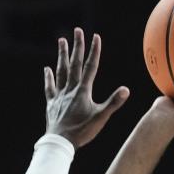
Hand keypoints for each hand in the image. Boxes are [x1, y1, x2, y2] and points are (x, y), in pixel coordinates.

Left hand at [45, 28, 129, 147]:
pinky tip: (47, 69)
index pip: (91, 67)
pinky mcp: (52, 104)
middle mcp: (70, 90)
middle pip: (74, 64)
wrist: (60, 143)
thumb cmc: (81, 131)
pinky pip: (50, 87)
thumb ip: (113, 102)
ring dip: (62, 56)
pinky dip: (49, 77)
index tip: (96, 36)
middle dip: (77, 46)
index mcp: (83, 91)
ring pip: (61, 71)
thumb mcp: (101, 118)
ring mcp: (59, 96)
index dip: (94, 51)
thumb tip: (126, 89)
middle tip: (77, 30)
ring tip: (61, 41)